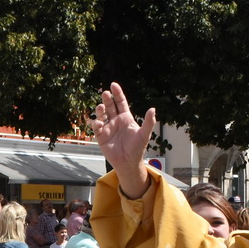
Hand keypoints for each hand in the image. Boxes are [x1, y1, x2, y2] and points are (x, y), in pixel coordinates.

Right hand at [91, 82, 156, 197]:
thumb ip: (149, 122)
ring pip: (102, 115)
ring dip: (100, 110)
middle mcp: (116, 120)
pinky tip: (98, 122)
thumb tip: (153, 109)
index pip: (120, 102)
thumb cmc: (137, 148)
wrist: (128, 162)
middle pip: (110, 106)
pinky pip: (96, 127)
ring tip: (101, 107)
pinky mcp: (101, 136)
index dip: (117, 93)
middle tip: (105, 93)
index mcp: (126, 117)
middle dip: (107, 99)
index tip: (113, 85)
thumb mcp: (144, 134)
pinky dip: (95, 123)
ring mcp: (107, 128)